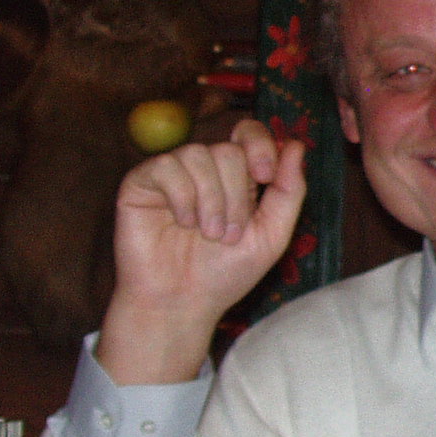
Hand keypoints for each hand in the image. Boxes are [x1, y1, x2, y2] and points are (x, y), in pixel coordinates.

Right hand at [96, 118, 307, 384]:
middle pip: (228, 149)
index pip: (248, 133)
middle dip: (236, 195)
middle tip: (229, 235)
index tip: (265, 177)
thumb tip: (295, 144)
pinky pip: (165, 166)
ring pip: (198, 154)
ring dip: (211, 200)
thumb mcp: (271, 235)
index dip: (260, 146)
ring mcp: (171, 173)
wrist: (181, 304)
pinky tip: (181, 223)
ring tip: (207, 234)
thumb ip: (289, 190)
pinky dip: (181, 196)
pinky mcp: (140, 182)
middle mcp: (203, 169)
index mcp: (235, 176)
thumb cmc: (225, 273)